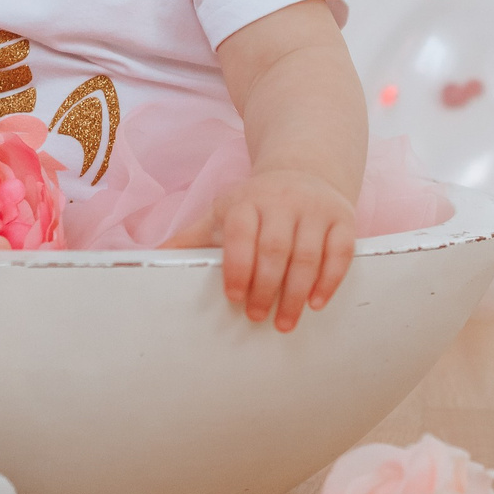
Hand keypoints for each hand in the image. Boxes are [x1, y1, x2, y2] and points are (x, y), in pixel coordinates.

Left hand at [183, 168, 356, 332]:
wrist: (303, 170)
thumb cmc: (255, 204)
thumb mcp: (221, 214)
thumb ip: (190, 239)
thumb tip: (150, 259)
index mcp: (247, 201)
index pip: (242, 233)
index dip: (238, 266)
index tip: (235, 298)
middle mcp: (283, 201)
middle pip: (275, 248)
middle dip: (266, 287)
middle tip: (258, 317)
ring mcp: (315, 208)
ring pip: (308, 254)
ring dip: (297, 293)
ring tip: (285, 322)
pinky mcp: (343, 217)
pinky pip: (341, 251)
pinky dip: (330, 280)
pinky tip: (317, 303)